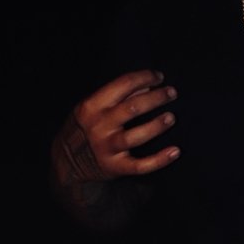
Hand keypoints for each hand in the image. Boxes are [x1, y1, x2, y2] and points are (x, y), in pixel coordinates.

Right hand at [52, 69, 179, 184]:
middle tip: (172, 93)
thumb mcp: (94, 107)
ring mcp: (107, 148)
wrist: (68, 160)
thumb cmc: (87, 126)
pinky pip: (141, 165)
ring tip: (171, 117)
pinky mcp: (116, 167)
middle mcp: (99, 126)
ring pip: (137, 136)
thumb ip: (118, 95)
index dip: (144, 77)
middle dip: (156, 98)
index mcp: (92, 106)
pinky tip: (175, 151)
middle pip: (133, 108)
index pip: (123, 84)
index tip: (159, 77)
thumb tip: (148, 86)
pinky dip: (160, 159)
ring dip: (157, 125)